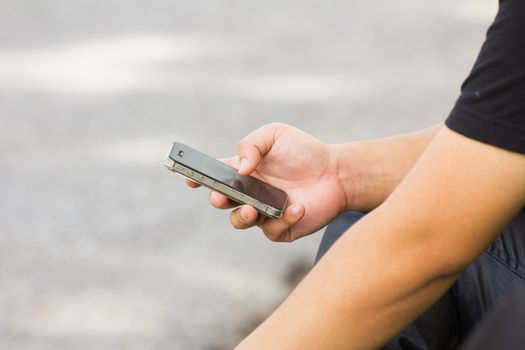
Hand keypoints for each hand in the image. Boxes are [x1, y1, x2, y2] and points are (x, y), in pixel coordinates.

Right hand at [188, 123, 348, 241]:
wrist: (337, 172)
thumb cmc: (305, 151)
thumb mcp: (275, 135)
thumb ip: (251, 146)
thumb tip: (241, 169)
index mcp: (243, 171)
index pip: (215, 176)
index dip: (198, 178)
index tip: (189, 179)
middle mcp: (249, 193)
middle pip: (222, 201)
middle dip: (217, 200)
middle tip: (219, 197)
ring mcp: (262, 212)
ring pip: (240, 221)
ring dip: (241, 216)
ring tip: (252, 209)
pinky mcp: (280, 228)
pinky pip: (271, 229)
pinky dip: (282, 219)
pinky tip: (296, 207)